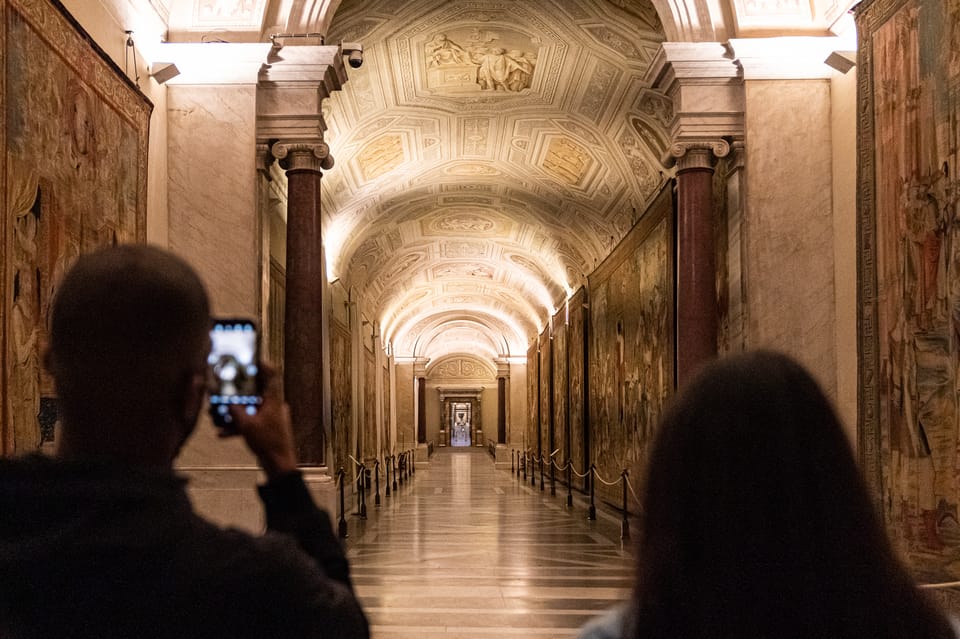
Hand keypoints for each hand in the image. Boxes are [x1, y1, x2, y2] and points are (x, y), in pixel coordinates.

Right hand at [222, 363, 297, 479]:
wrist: (279, 464)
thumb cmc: (268, 443)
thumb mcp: (246, 425)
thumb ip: (235, 411)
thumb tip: (227, 402)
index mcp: (274, 400)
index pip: (272, 375)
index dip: (263, 364)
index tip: (251, 358)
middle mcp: (274, 406)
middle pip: (256, 392)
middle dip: (238, 392)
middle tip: (225, 388)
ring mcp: (272, 418)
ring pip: (251, 409)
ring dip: (235, 411)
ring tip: (217, 415)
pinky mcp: (268, 429)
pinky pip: (251, 422)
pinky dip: (239, 425)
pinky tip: (223, 433)